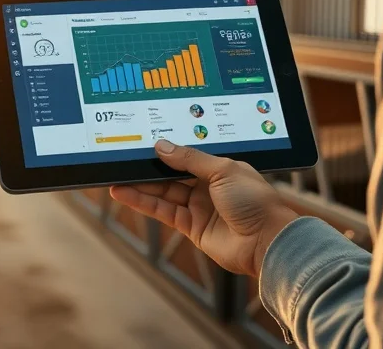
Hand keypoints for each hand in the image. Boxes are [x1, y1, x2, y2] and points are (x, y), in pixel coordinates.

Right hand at [110, 139, 298, 276]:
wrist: (266, 241)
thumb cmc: (254, 201)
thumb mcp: (223, 170)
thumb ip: (189, 159)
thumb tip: (163, 146)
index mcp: (220, 168)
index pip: (187, 155)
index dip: (166, 150)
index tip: (143, 142)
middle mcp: (208, 186)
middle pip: (171, 174)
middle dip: (148, 167)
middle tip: (123, 159)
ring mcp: (199, 207)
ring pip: (164, 192)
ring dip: (140, 185)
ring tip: (116, 177)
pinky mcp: (191, 227)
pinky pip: (163, 211)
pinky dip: (143, 202)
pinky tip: (125, 194)